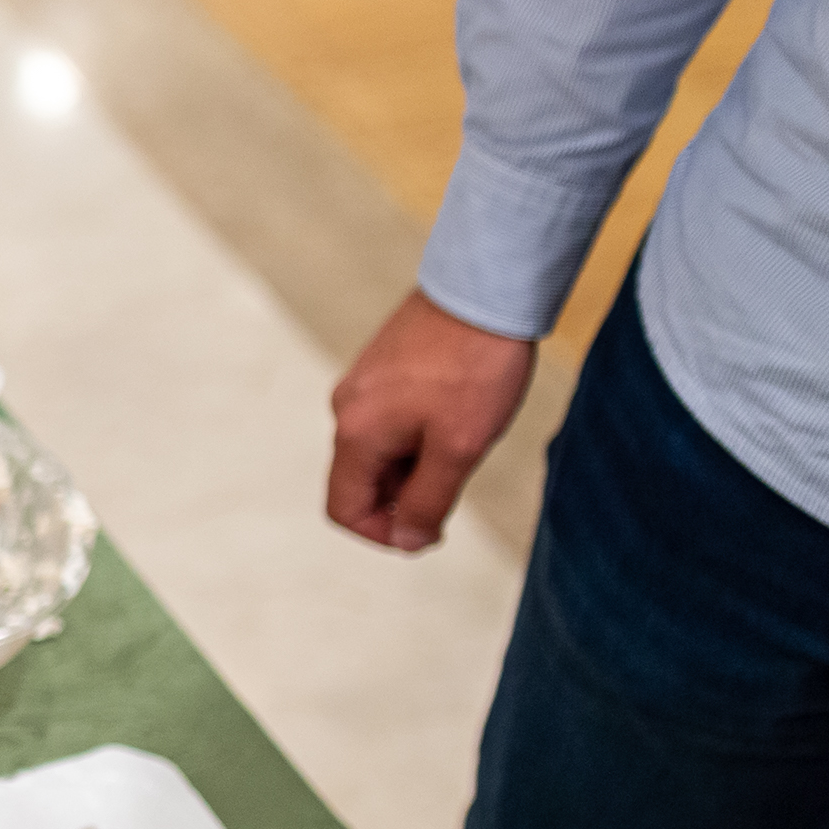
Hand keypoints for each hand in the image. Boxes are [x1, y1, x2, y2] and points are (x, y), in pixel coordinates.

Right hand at [327, 288, 535, 551]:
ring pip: (376, 449)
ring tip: (463, 440)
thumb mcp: (458, 448)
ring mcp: (360, 383)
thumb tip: (407, 540)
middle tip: (457, 483)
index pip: (344, 509)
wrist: (484, 288)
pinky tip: (456, 413)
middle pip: (360, 480)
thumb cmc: (474, 367)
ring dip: (413, 463)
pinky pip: (387, 418)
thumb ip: (426, 502)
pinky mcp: (380, 365)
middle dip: (403, 497)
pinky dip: (416, 434)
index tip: (431, 530)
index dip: (384, 533)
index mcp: (355, 434)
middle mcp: (345, 408)